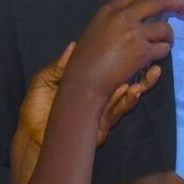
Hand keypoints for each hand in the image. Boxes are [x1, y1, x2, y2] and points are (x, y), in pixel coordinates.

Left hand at [20, 44, 161, 146]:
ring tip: (152, 72)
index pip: (103, 69)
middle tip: (151, 57)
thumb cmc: (34, 111)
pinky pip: (119, 111)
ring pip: (126, 96)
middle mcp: (94, 97)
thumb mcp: (43, 82)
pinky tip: (134, 90)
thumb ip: (59, 66)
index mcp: (82, 86)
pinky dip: (129, 100)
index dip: (116, 58)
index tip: (129, 44)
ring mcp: (100, 111)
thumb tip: (72, 45)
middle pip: (121, 81)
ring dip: (140, 84)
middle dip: (138, 71)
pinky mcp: (102, 125)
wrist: (32, 139)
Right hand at [59, 0, 183, 111]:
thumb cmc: (86, 58)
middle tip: (183, 9)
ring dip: (167, 37)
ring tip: (162, 43)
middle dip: (176, 3)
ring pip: (164, 29)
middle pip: (159, 1)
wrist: (84, 81)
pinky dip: (161, 53)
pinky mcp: (142, 51)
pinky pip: (162, 49)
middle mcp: (123, 17)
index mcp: (110, 9)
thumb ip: (115, 19)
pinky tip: (152, 58)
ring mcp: (134, 34)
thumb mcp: (96, 29)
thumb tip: (136, 15)